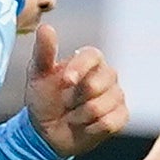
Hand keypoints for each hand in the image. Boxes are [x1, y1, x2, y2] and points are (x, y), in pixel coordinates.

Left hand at [26, 23, 126, 159]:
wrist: (47, 132)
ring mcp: (116, 96)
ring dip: (79, 116)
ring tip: (72, 115)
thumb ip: (44, 52)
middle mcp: (107, 75)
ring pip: (100, 107)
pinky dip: (90, 128)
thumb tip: (45, 27)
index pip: (92, 56)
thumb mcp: (38, 75)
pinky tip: (84, 126)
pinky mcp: (121, 116)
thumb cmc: (44, 99)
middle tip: (64, 103)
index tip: (65, 81)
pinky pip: (109, 123)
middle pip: (98, 84)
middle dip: (74, 99)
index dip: (79, 68)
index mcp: (89, 60)